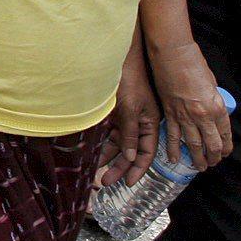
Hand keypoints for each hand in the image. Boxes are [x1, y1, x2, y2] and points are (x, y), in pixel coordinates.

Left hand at [98, 37, 161, 187]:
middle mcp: (138, 123)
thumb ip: (130, 133)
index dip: (138, 169)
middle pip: (129, 151)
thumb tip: (130, 156)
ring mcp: (125, 118)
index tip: (127, 183)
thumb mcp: (130, 108)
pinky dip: (100, 144)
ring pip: (116, 144)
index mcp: (150, 123)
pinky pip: (106, 133)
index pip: (146, 152)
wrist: (117, 57)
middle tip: (104, 182)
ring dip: (106, 157)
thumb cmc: (129, 79)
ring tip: (94, 172)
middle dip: (118, 167)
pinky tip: (90, 154)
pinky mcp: (112, 113)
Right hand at [147, 39, 232, 168]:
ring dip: (197, 158)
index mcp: (217, 107)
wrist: (173, 54)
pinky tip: (175, 159)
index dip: (226, 147)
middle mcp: (203, 116)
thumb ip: (213, 100)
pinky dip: (174, 149)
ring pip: (193, 145)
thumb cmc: (193, 63)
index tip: (225, 153)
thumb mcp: (212, 83)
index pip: (225, 134)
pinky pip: (172, 136)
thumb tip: (212, 109)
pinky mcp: (170, 114)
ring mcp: (185, 116)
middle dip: (213, 157)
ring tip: (199, 166)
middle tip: (213, 163)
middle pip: (211, 144)